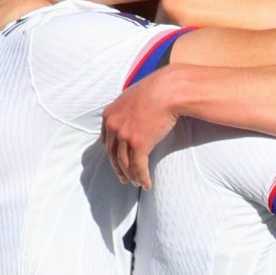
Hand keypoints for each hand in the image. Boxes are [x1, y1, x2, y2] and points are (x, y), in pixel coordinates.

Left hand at [102, 67, 180, 188]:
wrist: (169, 90)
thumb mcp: (134, 96)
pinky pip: (138, 167)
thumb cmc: (157, 89)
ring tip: (136, 183)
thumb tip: (134, 114)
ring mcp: (124, 136)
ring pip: (125, 163)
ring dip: (131, 176)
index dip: (112, 153)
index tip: (117, 161)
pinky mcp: (139, 145)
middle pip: (113, 154)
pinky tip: (146, 184)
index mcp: (109, 114)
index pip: (107, 140)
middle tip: (124, 178)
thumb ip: (127, 108)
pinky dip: (142, 178)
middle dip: (118, 168)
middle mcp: (113, 126)